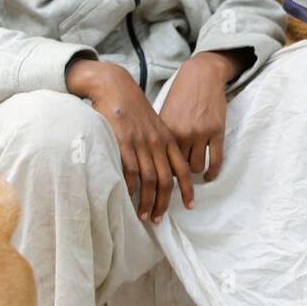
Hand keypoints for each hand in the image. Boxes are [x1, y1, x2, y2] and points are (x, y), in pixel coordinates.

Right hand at [66, 58, 192, 221]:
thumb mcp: (155, 125)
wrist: (117, 87)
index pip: (182, 169)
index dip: (187, 189)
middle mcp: (157, 143)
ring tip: (143, 215)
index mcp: (168, 139)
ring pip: (148, 180)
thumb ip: (160, 145)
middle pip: (165, 180)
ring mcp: (141, 143)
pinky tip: (129, 197)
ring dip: (147, 201)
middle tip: (158, 219)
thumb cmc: (134, 108)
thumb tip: (162, 169)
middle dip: (163, 203)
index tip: (189, 206)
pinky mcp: (123, 142)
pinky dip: (131, 187)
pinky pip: (130, 170)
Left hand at [158, 52, 232, 184]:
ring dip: (196, 170)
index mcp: (167, 130)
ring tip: (195, 168)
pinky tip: (209, 176)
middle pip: (179, 167)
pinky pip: (216, 160)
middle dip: (179, 172)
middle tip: (179, 171)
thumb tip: (157, 160)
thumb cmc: (181, 93)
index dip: (163, 170)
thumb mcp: (166, 113)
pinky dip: (212, 172)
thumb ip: (162, 136)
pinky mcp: (217, 131)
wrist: (202, 75)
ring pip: (197, 167)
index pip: (162, 161)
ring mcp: (201, 133)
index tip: (163, 174)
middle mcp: (183, 133)